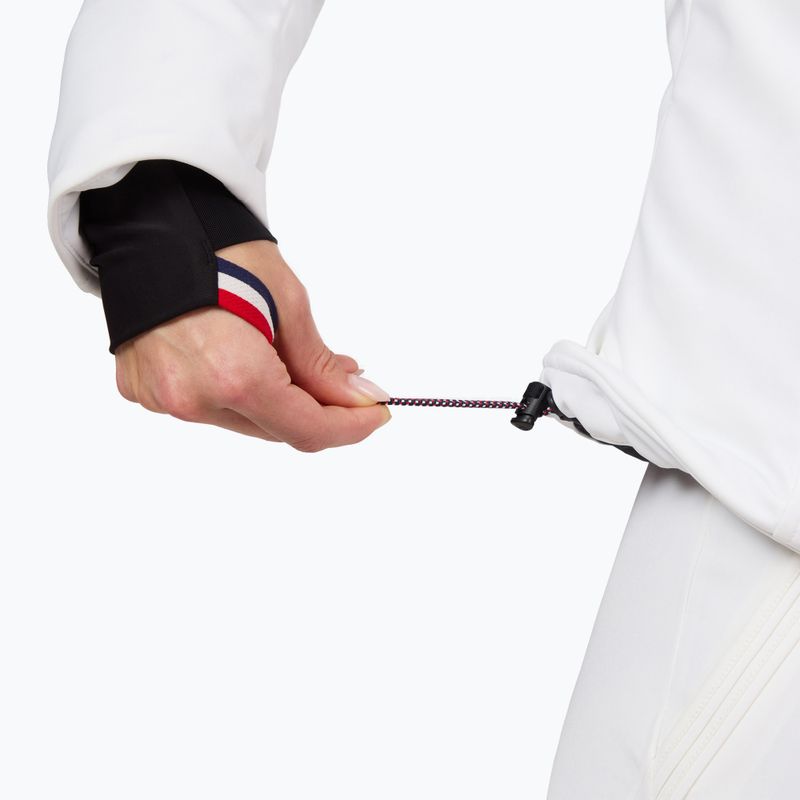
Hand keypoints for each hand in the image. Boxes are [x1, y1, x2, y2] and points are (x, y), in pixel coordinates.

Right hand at [114, 240, 390, 450]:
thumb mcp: (288, 302)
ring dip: (274, 401)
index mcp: (234, 376)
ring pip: (242, 420)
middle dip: (315, 409)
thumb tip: (358, 397)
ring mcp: (162, 399)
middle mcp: (194, 399)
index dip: (350, 428)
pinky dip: (232, 390)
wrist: (148, 222)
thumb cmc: (221, 249)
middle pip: (275, 430)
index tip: (376, 414)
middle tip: (342, 381)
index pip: (307, 429)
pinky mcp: (142, 390)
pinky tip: (240, 353)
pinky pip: (205, 404)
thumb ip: (320, 365)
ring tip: (286, 356)